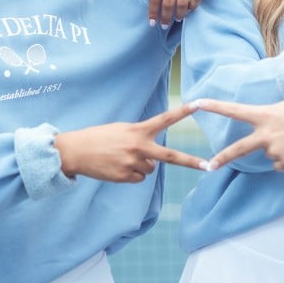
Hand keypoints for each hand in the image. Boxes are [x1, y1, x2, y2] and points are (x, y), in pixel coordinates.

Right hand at [54, 103, 206, 181]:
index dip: (183, 112)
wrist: (74, 151)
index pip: (165, 119)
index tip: (200, 104)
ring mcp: (133, 163)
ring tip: (122, 158)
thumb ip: (141, 137)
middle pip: (171, 156)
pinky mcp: (125, 177)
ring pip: (151, 169)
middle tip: (209, 166)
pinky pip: (139, 178)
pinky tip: (118, 167)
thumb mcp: (122, 129)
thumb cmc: (99, 137)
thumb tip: (155, 159)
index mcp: (138, 130)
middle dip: (191, 162)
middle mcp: (138, 146)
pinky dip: (132, 175)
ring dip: (142, 166)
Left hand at [196, 95, 283, 171]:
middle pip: (238, 149)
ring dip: (281, 148)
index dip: (214, 106)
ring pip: (270, 154)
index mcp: (265, 114)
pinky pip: (281, 164)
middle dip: (222, 158)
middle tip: (209, 166)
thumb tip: (268, 142)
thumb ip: (271, 122)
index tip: (196, 103)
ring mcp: (275, 151)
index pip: (234, 110)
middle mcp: (266, 135)